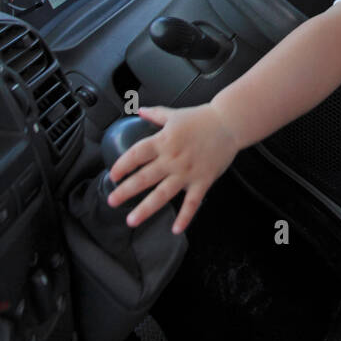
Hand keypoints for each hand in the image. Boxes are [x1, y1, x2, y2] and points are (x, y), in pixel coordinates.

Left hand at [106, 102, 239, 234]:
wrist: (229, 123)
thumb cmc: (202, 118)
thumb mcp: (175, 114)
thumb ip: (155, 114)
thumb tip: (140, 111)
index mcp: (164, 141)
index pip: (137, 154)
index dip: (123, 165)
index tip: (113, 176)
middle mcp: (173, 158)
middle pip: (145, 177)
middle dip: (126, 191)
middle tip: (112, 201)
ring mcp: (187, 172)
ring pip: (163, 194)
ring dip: (146, 208)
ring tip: (132, 219)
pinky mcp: (202, 180)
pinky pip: (192, 202)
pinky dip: (185, 217)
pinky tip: (176, 229)